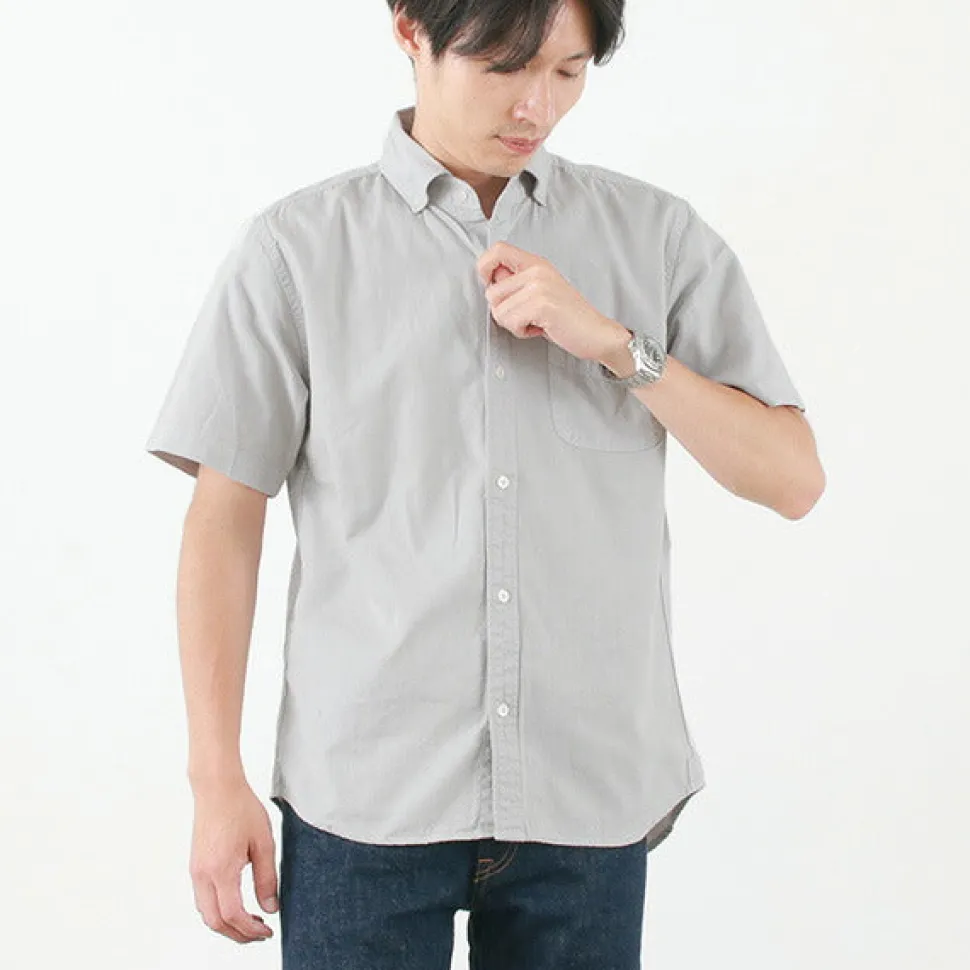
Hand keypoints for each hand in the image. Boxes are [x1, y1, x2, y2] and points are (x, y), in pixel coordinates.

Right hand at [188, 777, 278, 943]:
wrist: (217, 788)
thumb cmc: (240, 808)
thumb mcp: (264, 842)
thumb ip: (267, 878)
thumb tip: (270, 907)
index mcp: (221, 870)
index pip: (233, 915)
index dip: (250, 929)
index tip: (267, 932)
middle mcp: (203, 875)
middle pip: (215, 921)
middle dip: (237, 934)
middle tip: (260, 933)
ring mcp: (196, 871)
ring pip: (206, 912)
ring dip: (227, 923)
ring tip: (251, 920)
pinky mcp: (195, 865)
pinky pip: (203, 898)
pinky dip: (218, 910)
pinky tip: (236, 903)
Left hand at [476, 241, 624, 361]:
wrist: (598, 333)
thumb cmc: (568, 317)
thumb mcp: (541, 291)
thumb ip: (517, 283)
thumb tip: (491, 281)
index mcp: (537, 263)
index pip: (497, 249)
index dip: (485, 268)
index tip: (493, 286)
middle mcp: (537, 270)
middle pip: (491, 292)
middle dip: (503, 312)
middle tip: (527, 316)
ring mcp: (539, 286)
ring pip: (498, 311)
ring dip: (513, 324)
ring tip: (536, 322)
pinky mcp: (541, 304)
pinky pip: (511, 322)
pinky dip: (522, 332)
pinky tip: (541, 328)